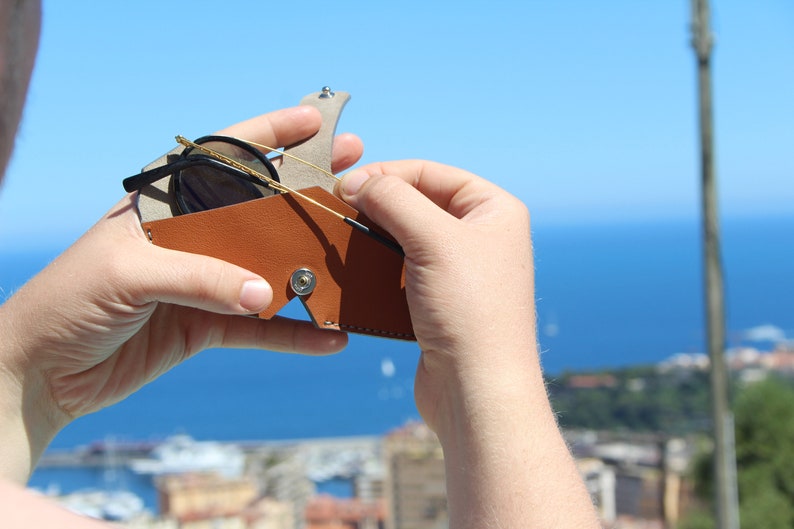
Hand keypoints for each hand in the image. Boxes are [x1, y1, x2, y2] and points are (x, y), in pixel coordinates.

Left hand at [0, 106, 359, 481]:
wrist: (42, 372)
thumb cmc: (69, 303)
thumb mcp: (128, 275)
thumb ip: (200, 277)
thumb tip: (264, 292)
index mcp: (163, 204)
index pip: (223, 158)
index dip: (269, 135)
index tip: (315, 121)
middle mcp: (189, 237)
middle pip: (259, 210)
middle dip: (307, 194)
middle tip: (355, 177)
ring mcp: (202, 281)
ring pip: (267, 268)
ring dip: (309, 268)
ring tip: (354, 260)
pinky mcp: (205, 323)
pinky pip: (260, 328)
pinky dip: (293, 335)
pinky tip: (328, 338)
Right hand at [337, 160, 538, 434]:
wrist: (476, 392)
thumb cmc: (469, 312)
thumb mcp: (432, 240)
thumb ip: (394, 199)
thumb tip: (358, 182)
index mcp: (494, 210)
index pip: (432, 173)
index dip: (387, 173)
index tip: (346, 186)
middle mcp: (482, 236)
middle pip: (418, 203)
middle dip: (378, 205)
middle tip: (341, 211)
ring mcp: (462, 271)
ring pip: (406, 238)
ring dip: (375, 237)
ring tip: (346, 240)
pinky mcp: (441, 302)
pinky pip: (403, 271)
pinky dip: (378, 267)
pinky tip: (357, 269)